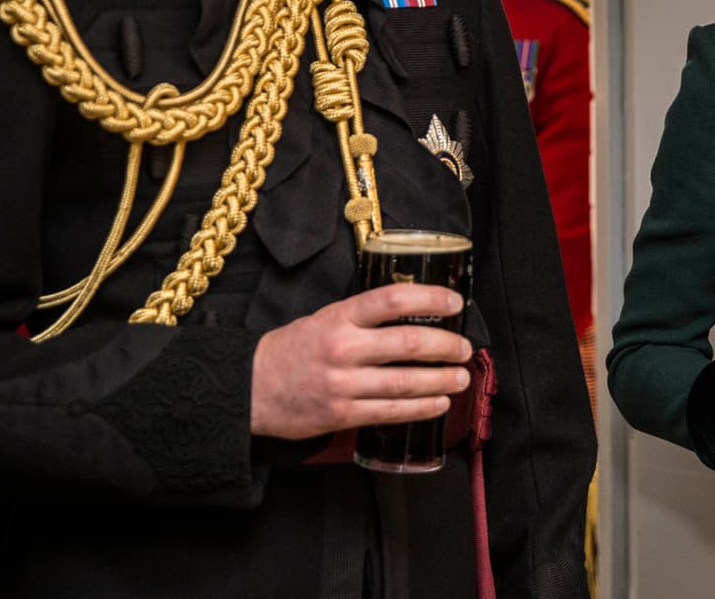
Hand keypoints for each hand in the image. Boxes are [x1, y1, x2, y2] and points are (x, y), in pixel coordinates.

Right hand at [250, 283, 471, 439]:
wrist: (250, 387)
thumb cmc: (294, 348)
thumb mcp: (326, 317)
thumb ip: (364, 317)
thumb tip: (414, 314)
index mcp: (340, 317)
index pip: (392, 300)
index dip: (429, 299)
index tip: (454, 303)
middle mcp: (344, 348)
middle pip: (408, 344)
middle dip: (445, 346)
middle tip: (464, 348)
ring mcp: (343, 384)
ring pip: (405, 382)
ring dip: (441, 380)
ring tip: (461, 376)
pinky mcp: (341, 415)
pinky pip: (391, 412)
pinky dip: (421, 409)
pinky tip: (439, 404)